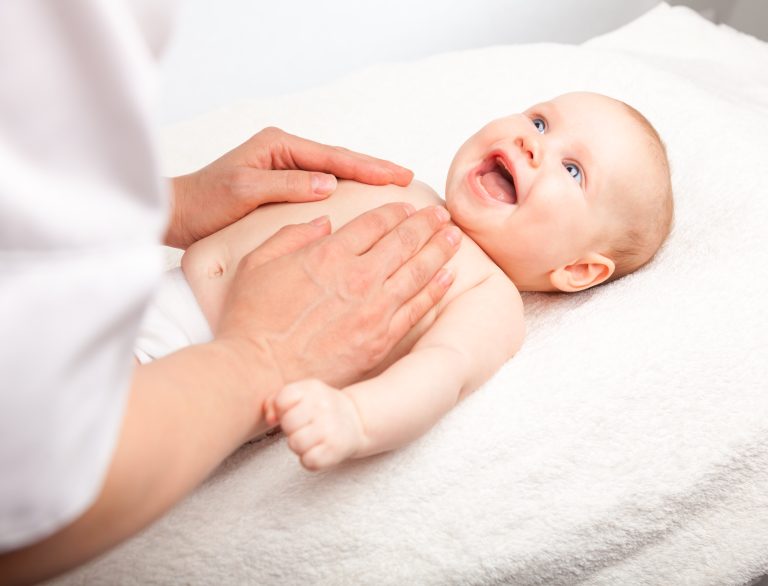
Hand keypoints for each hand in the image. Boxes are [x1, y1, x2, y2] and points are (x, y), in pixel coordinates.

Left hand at [165, 127, 413, 247]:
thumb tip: (330, 184)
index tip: (397, 174)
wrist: (180, 214)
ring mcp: (284, 167)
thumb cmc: (206, 202)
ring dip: (361, 178)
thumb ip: (288, 186)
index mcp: (279, 146)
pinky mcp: (282, 184)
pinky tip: (359, 199)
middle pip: (338, 159)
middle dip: (373, 168)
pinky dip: (343, 189)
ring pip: (332, 171)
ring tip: (392, 184)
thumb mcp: (246, 192)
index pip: (333, 156)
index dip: (368, 167)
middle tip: (406, 177)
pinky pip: (320, 184)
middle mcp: (284, 151)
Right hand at [215, 202, 459, 390]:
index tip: (407, 207)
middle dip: (426, 224)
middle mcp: (357, 277)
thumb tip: (324, 222)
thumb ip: (292, 236)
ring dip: (439, 250)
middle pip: (403, 241)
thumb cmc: (250, 321)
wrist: (256, 373)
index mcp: (328, 254)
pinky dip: (435, 290)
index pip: (374, 223)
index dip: (395, 211)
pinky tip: (447, 277)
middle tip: (441, 216)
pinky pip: (417, 309)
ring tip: (454, 238)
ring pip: (417, 271)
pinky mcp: (381, 339)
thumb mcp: (257, 263)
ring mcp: (374, 309)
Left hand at [264, 380, 363, 470]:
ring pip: (295, 444)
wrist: (356, 420)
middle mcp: (323, 405)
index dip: (283, 410)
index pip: (282, 400)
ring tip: (310, 439)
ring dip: (299, 446)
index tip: (295, 411)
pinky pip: (309, 461)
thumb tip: (270, 419)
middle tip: (304, 427)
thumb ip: (275, 402)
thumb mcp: (299, 396)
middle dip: (291, 429)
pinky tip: (318, 450)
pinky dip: (310, 460)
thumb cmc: (319, 409)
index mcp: (311, 388)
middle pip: (288, 424)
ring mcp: (331, 428)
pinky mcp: (336, 449)